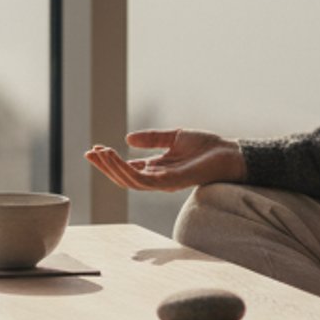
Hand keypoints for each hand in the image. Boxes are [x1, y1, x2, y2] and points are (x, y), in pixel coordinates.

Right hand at [85, 128, 245, 191]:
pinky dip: (126, 169)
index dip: (110, 161)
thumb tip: (127, 139)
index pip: (128, 169)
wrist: (229, 153)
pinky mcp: (170, 182)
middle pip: (124, 178)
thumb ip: (152, 139)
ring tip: (99, 153)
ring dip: (112, 168)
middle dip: (105, 166)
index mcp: (158, 169)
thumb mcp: (175, 137)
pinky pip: (142, 180)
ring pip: (129, 181)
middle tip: (90, 153)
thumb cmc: (208, 147)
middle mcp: (158, 179)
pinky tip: (116, 157)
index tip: (94, 149)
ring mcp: (164, 183)